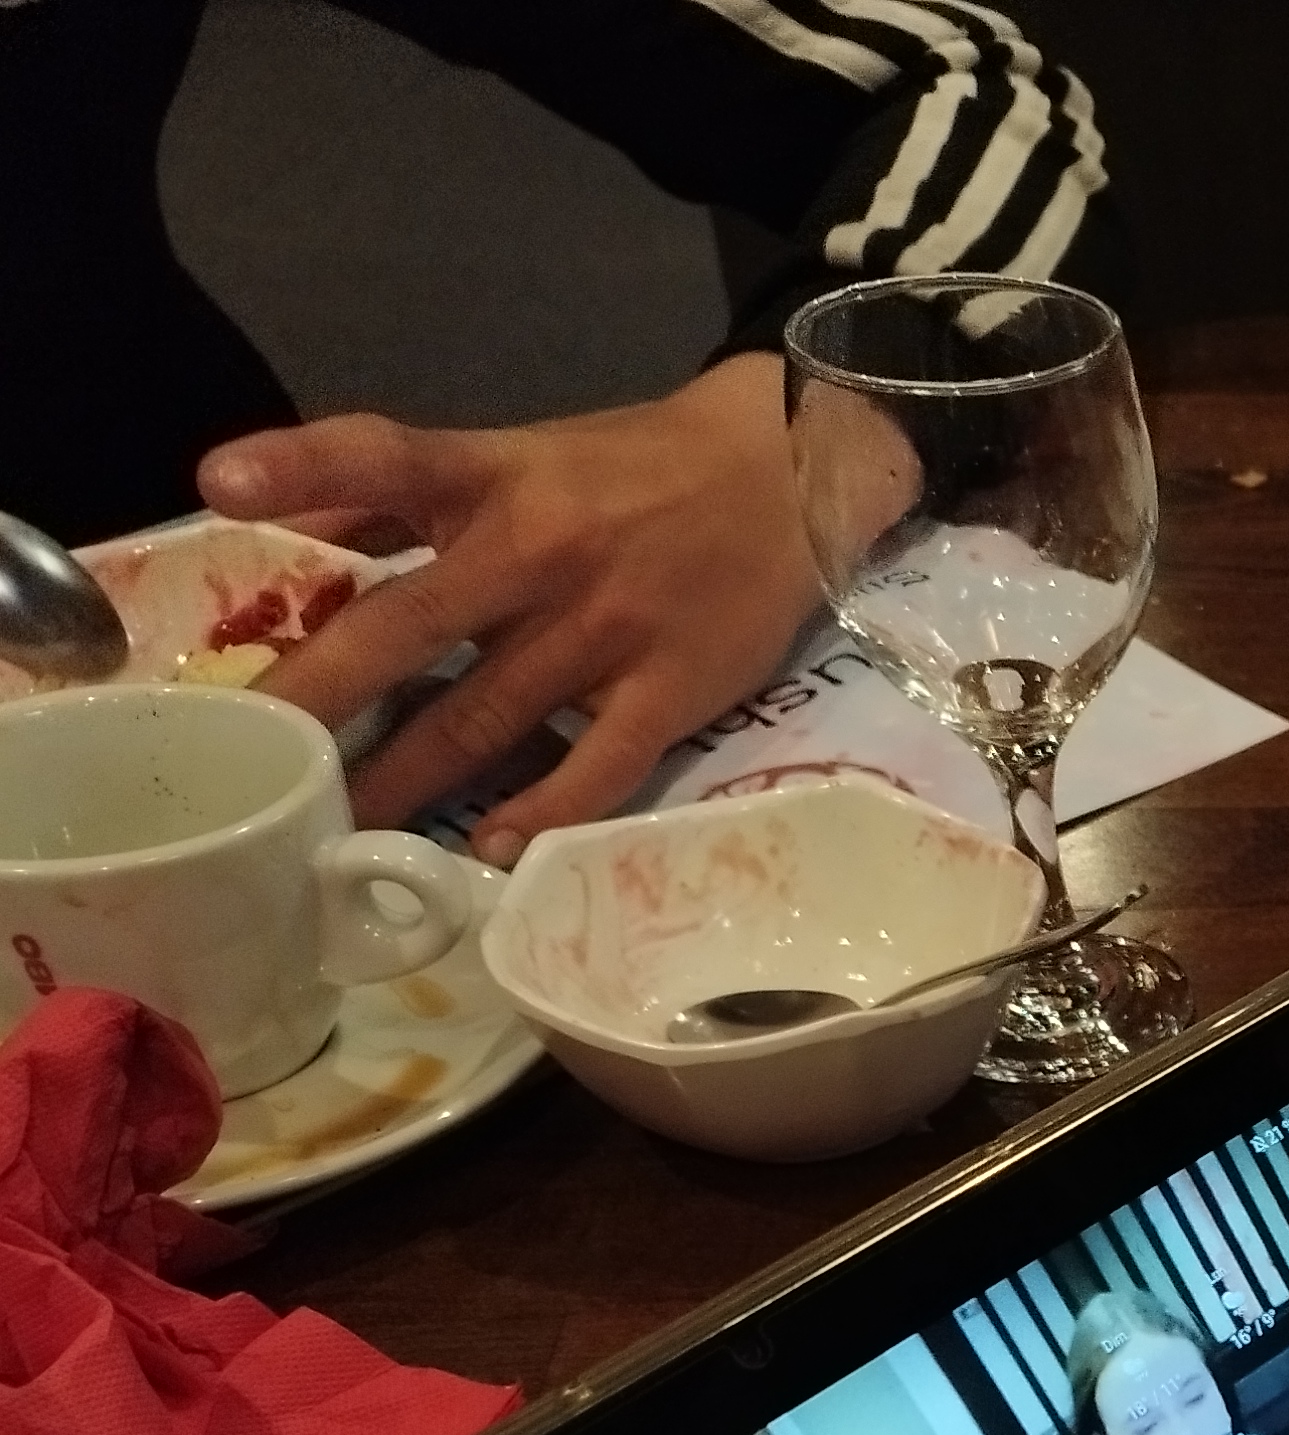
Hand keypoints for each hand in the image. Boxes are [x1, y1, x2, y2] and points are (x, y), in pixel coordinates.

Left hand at [201, 355, 822, 864]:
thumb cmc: (634, 470)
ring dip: (404, 776)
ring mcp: (607, 628)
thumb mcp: (517, 455)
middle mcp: (540, 550)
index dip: (303, 468)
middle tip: (251, 750)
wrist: (790, 473)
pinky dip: (544, 808)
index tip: (219, 486)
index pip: (387, 458)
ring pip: (485, 714)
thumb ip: (404, 492)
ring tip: (335, 827)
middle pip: (409, 624)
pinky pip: (601, 763)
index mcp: (495, 477)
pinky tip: (493, 846)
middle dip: (321, 693)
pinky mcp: (672, 689)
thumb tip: (287, 525)